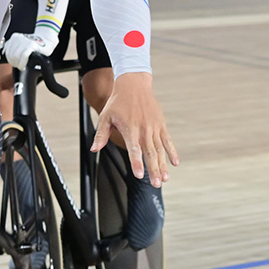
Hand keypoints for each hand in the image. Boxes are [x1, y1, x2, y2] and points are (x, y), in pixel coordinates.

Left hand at [1, 32, 51, 66]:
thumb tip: (6, 56)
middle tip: (19, 66)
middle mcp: (18, 38)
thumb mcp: (21, 44)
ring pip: (15, 56)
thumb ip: (13, 48)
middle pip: (10, 55)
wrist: (46, 38)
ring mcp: (24, 41)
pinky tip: (23, 66)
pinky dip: (22, 63)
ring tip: (22, 66)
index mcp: (14, 38)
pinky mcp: (31, 45)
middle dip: (14, 63)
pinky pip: (23, 56)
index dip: (9, 60)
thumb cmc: (34, 44)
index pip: (6, 52)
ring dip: (18, 64)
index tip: (14, 63)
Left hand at [92, 72, 177, 187]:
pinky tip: (175, 163)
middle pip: (149, 153)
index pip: (134, 149)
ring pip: (159, 149)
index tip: (139, 175)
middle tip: (157, 184)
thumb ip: (101, 134)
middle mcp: (144, 129)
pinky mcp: (161, 124)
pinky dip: (172, 152)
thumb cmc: (118, 101)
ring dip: (163, 165)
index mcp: (130, 128)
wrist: (133, 84)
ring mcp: (154, 127)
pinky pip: (167, 140)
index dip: (136, 163)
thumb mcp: (105, 116)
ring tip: (165, 179)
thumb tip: (94, 149)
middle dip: (153, 169)